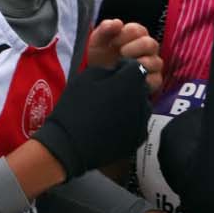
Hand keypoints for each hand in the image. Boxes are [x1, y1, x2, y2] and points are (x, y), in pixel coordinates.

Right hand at [32, 61, 151, 177]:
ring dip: (130, 104)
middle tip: (109, 92)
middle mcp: (143, 101)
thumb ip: (107, 70)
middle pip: (140, 88)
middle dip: (129, 86)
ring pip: (141, 106)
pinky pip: (137, 124)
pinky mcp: (139, 138)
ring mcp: (143, 121)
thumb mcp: (86, 78)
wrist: (70, 144)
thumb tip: (117, 72)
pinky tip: (111, 125)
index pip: (136, 67)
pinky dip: (129, 122)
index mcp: (131, 82)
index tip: (113, 73)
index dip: (123, 68)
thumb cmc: (75, 107)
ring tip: (110, 110)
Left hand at [85, 19, 163, 92]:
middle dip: (134, 48)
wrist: (96, 79)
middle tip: (121, 53)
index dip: (124, 35)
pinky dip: (145, 79)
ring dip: (139, 64)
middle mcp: (147, 49)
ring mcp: (152, 65)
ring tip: (124, 68)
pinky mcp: (153, 81)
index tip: (112, 43)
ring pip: (156, 62)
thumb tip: (117, 23)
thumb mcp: (96, 41)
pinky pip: (156, 79)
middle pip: (150, 44)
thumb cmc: (99, 57)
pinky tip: (130, 78)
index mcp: (135, 36)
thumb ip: (105, 29)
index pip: (138, 30)